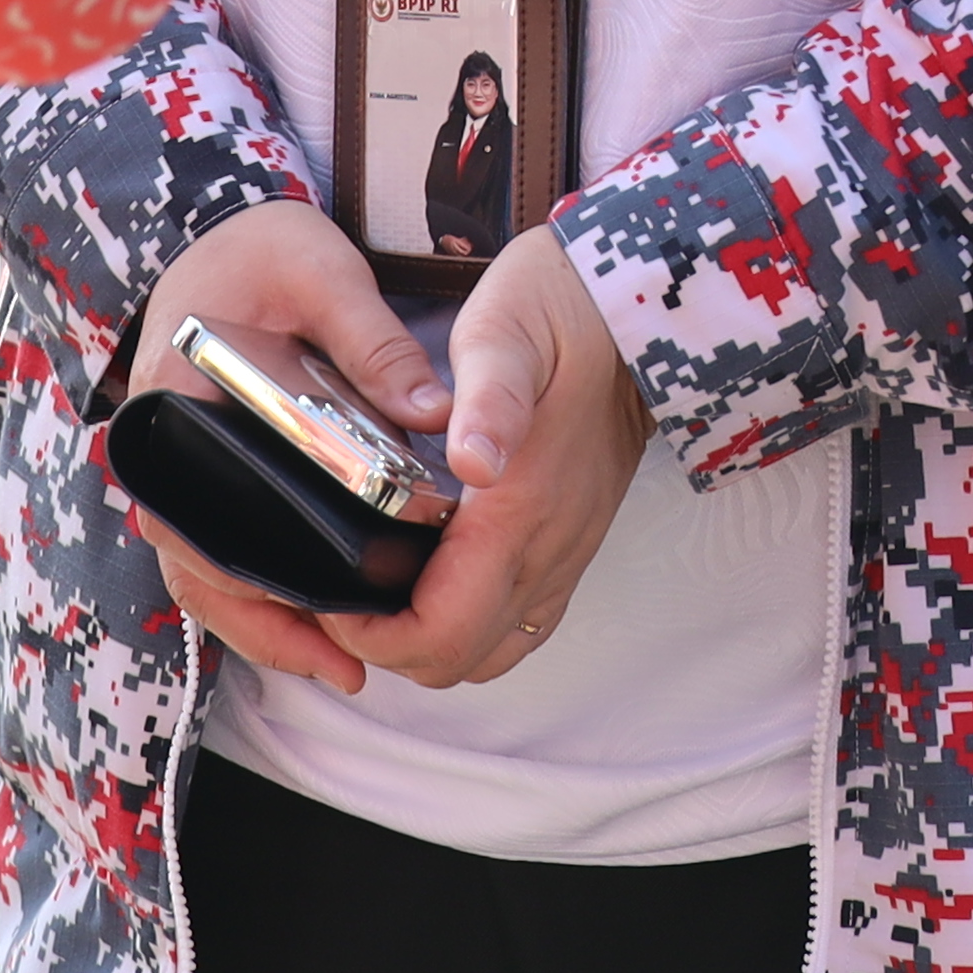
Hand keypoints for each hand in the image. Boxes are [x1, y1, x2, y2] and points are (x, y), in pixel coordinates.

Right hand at [114, 204, 455, 698]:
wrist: (218, 232)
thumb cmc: (263, 250)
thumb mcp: (321, 275)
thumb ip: (373, 342)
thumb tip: (437, 413)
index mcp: (173, 404)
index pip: (191, 517)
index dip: (248, 582)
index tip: (314, 616)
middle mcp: (163, 456)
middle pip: (199, 568)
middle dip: (269, 627)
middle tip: (349, 664)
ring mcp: (182, 475)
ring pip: (210, 577)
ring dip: (270, 627)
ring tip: (348, 666)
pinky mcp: (210, 481)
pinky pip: (226, 558)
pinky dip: (268, 598)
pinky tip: (328, 626)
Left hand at [334, 225, 653, 694]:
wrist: (640, 310)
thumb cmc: (561, 311)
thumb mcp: (507, 332)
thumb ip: (489, 400)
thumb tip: (472, 461)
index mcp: (519, 511)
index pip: (442, 631)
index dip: (374, 637)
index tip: (333, 598)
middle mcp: (548, 551)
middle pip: (458, 661)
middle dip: (388, 649)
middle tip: (342, 597)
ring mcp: (565, 555)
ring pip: (491, 654)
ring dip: (429, 644)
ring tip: (380, 594)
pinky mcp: (573, 546)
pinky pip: (520, 626)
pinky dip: (470, 629)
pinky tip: (434, 582)